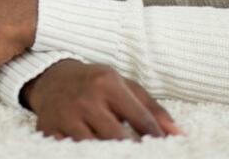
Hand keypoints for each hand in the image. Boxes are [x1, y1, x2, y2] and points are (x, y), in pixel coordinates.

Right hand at [23, 59, 180, 140]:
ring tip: (120, 154)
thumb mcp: (125, 86)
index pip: (141, 120)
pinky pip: (70, 151)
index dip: (156, 140)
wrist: (51, 77)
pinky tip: (95, 154)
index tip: (164, 150)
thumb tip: (179, 134)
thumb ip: (153, 109)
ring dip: (111, 154)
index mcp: (107, 83)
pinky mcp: (49, 130)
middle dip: (135, 152)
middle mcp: (85, 99)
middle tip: (145, 155)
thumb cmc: (96, 83)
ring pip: (94, 149)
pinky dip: (84, 154)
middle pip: (119, 139)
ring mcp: (65, 115)